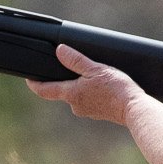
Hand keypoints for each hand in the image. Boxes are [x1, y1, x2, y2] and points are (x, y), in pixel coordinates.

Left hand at [25, 44, 143, 124]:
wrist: (134, 109)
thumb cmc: (116, 89)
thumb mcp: (95, 69)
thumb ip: (76, 60)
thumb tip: (59, 51)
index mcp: (71, 94)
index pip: (45, 90)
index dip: (34, 84)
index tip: (28, 79)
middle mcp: (75, 105)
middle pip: (62, 91)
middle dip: (64, 80)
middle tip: (69, 67)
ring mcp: (86, 110)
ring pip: (76, 95)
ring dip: (80, 85)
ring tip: (93, 76)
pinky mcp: (97, 113)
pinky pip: (88, 100)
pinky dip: (91, 92)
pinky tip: (102, 87)